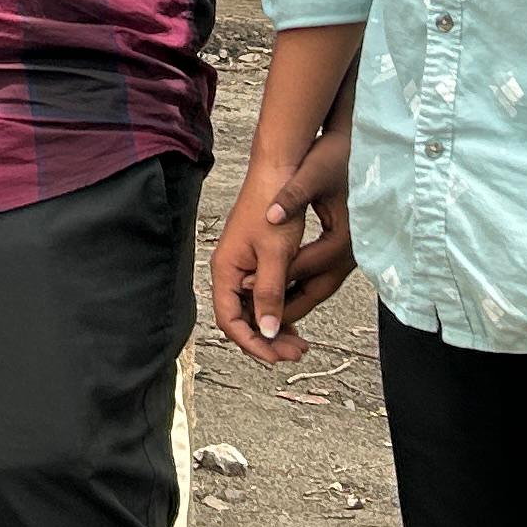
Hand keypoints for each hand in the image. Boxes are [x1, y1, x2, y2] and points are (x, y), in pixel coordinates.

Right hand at [212, 128, 354, 364]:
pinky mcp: (258, 259)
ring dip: (275, 327)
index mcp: (226, 270)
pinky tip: (297, 319)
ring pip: (255, 308)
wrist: (279, 169)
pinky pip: (264, 294)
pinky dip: (280, 309)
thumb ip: (270, 295)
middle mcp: (231, 270)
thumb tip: (268, 332)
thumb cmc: (273, 207)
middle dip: (268, 340)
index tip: (276, 357)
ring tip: (300, 343)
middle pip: (242, 319)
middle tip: (297, 353)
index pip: (230, 321)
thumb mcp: (276, 255)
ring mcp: (244, 265)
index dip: (252, 343)